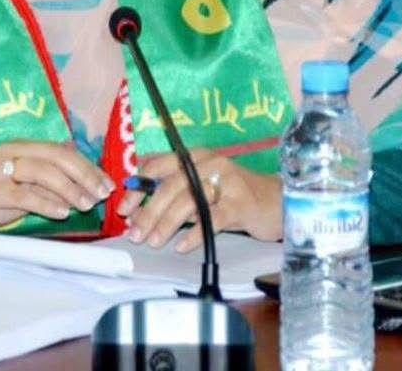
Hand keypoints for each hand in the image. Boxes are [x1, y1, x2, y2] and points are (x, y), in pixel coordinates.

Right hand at [0, 140, 113, 234]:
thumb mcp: (17, 187)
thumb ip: (42, 181)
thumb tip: (79, 179)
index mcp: (19, 147)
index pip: (61, 150)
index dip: (87, 165)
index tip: (107, 183)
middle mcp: (10, 151)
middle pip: (56, 156)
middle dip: (84, 173)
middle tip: (102, 192)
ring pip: (42, 171)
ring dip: (69, 188)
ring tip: (86, 204)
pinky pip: (23, 194)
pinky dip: (46, 202)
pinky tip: (62, 212)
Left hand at [116, 149, 281, 250]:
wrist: (278, 200)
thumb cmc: (234, 194)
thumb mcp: (201, 185)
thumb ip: (174, 190)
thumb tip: (138, 206)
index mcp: (193, 156)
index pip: (156, 166)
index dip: (137, 188)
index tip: (123, 210)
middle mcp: (207, 163)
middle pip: (169, 186)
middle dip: (148, 212)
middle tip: (135, 233)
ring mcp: (225, 181)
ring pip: (188, 201)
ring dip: (166, 223)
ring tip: (154, 242)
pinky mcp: (240, 203)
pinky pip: (212, 218)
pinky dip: (194, 233)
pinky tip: (182, 245)